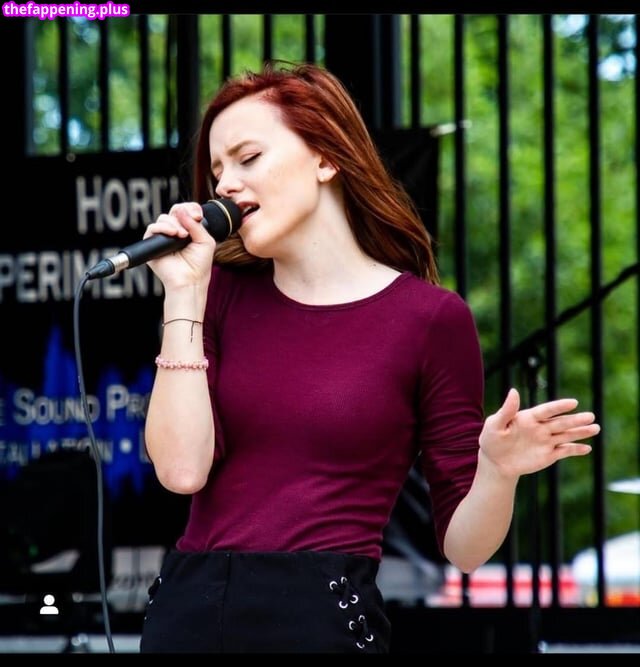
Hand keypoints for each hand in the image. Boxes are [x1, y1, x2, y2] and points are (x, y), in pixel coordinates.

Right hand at [144, 202, 216, 287]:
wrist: (190, 280)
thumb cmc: (199, 265)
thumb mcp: (206, 241)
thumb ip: (196, 224)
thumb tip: (182, 210)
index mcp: (189, 230)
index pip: (186, 211)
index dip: (191, 208)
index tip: (198, 215)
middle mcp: (175, 232)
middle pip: (174, 211)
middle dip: (183, 213)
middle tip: (192, 221)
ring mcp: (163, 237)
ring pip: (164, 218)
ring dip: (174, 223)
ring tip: (182, 235)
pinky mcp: (152, 244)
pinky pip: (152, 228)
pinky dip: (163, 228)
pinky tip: (173, 234)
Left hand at [478, 388, 598, 478]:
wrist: (496, 462)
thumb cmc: (492, 440)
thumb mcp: (495, 424)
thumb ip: (506, 410)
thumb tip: (514, 390)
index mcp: (528, 417)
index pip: (546, 410)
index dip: (559, 406)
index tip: (573, 402)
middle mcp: (540, 427)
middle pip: (561, 422)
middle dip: (576, 420)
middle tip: (591, 416)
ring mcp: (546, 441)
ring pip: (566, 435)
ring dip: (581, 432)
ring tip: (595, 428)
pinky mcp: (549, 455)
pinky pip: (565, 451)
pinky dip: (576, 450)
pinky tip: (587, 448)